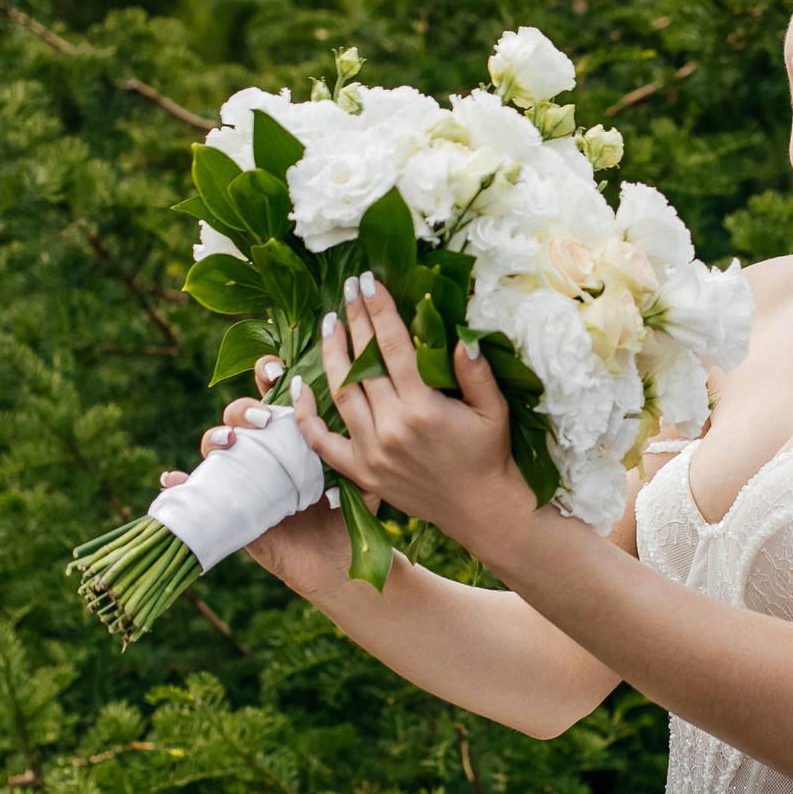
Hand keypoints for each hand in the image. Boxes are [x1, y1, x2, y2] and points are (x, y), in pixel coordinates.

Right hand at [160, 359, 349, 595]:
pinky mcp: (228, 507)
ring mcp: (242, 477)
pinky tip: (173, 478)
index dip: (268, 374)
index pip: (273, 393)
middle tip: (263, 419)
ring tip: (229, 442)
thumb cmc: (346, 514)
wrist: (334, 562)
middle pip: (240, 415)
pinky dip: (177, 482)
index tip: (274, 370)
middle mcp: (262, 451)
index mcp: (290, 435)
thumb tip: (347, 411)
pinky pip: (195, 491)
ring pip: (216, 445)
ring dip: (215, 435)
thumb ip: (353, 445)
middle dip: (245, 408)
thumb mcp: (356, 476)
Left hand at [290, 271, 535, 546]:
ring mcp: (371, 452)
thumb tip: (462, 335)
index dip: (379, 310)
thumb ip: (476, 372)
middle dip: (355, 321)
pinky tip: (298, 385)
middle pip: (363, 363)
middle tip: (347, 290)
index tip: (369, 282)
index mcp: (423, 407)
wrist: (481, 511)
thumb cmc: (490, 456)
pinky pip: (322, 442)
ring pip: (340, 393)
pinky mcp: (360, 472)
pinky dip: (304, 415)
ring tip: (330, 324)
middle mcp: (391, 427)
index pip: (393, 346)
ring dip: (331, 355)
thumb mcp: (494, 410)